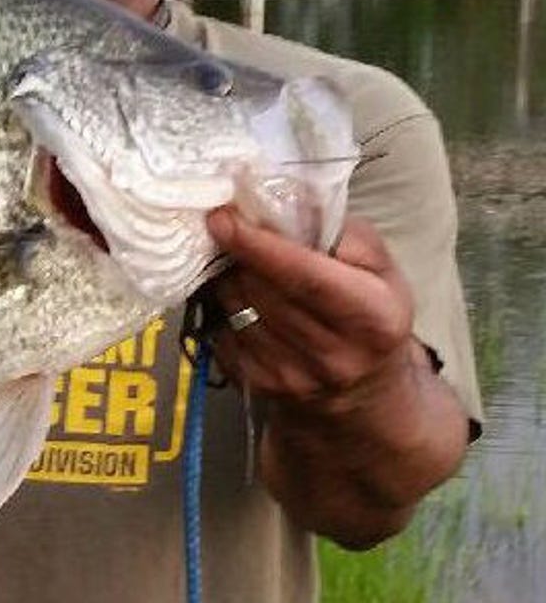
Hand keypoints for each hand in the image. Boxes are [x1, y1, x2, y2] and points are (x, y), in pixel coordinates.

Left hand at [205, 206, 467, 547]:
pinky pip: (220, 330)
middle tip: (225, 226)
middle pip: (260, 290)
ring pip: (234, 308)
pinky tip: (238, 297)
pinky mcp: (257, 385)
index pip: (304, 277)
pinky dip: (222, 306)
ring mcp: (291, 376)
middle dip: (236, 253)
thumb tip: (292, 204)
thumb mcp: (382, 272)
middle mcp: (333, 354)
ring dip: (226, 278)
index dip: (258, 245)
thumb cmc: (372, 317)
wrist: (363, 398)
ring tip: (236, 262)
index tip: (222, 217)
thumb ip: (346, 234)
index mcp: (372, 318)